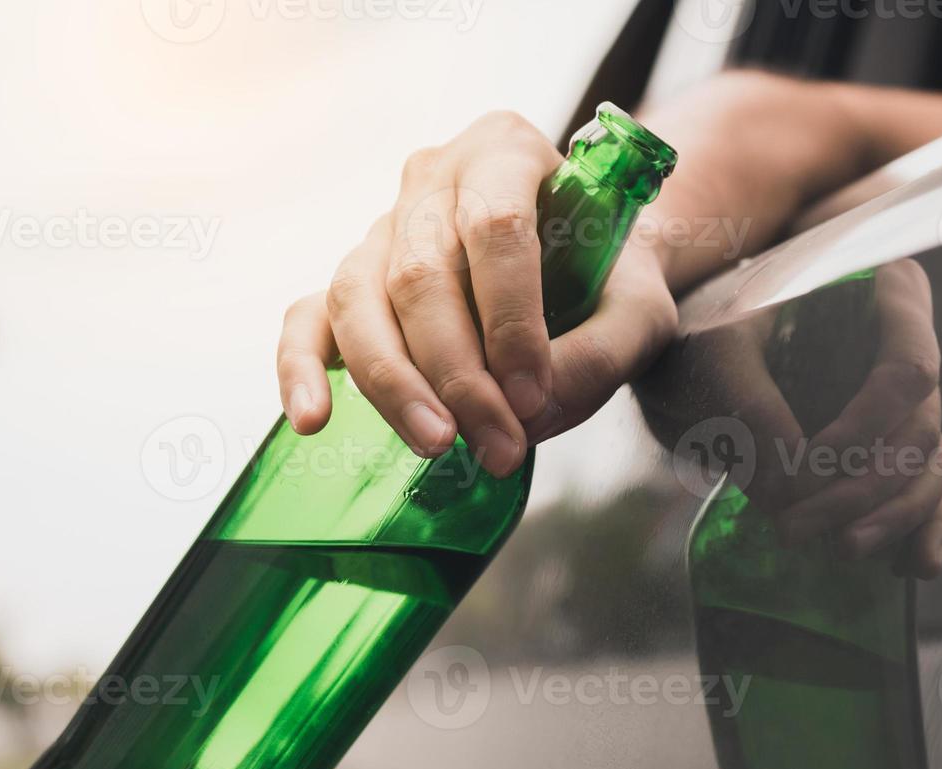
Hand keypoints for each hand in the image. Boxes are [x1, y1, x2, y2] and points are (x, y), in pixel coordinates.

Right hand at [277, 111, 678, 477]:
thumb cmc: (610, 280)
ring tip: (435, 444)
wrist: (585, 265)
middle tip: (498, 445)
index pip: (495, 226)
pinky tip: (312, 420)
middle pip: (421, 272)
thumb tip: (528, 412)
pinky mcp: (350, 280)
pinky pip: (307, 317)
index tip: (532, 397)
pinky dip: (300, 368)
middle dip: (457, 372)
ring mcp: (381, 226)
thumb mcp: (641, 309)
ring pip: (358, 297)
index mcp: (505, 150)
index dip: (510, 318)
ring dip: (392, 381)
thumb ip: (604, 353)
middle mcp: (432, 178)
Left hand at [636, 261, 941, 579]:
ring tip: (844, 550)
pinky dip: (923, 530)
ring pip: (928, 467)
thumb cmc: (702, 332)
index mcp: (881, 295)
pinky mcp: (886, 449)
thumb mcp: (715, 354)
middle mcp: (905, 349)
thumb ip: (751, 409)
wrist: (684, 355)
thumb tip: (792, 491)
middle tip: (796, 529)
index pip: (910, 368)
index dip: (869, 425)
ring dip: (893, 518)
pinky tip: (913, 567)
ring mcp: (901, 404)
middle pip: (917, 430)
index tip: (814, 460)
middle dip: (863, 489)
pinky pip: (926, 491)